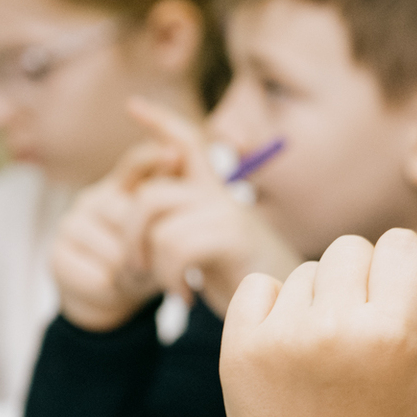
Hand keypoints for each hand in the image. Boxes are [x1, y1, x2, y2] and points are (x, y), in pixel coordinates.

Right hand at [49, 141, 177, 330]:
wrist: (109, 295)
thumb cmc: (143, 258)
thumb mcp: (162, 230)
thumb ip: (167, 199)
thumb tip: (176, 153)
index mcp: (119, 187)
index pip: (135, 164)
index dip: (153, 158)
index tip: (173, 155)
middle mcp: (91, 199)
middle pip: (129, 219)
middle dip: (148, 247)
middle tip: (154, 264)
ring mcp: (70, 225)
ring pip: (115, 253)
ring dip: (130, 274)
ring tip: (133, 277)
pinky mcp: (56, 255)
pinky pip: (96, 276)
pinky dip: (111, 289)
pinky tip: (111, 287)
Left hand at [124, 98, 300, 316]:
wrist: (288, 310)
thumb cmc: (245, 282)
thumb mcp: (210, 250)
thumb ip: (183, 228)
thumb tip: (140, 215)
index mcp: (214, 193)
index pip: (185, 142)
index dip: (159, 122)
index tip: (133, 106)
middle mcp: (220, 196)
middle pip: (148, 197)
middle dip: (129, 236)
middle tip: (136, 270)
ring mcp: (228, 213)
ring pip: (157, 227)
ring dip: (152, 267)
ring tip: (169, 289)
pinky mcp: (233, 236)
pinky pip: (175, 247)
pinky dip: (170, 279)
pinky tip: (185, 297)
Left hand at [220, 226, 416, 416]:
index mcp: (389, 334)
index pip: (401, 246)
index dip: (406, 269)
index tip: (402, 297)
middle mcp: (333, 328)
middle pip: (352, 248)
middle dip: (364, 279)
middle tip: (363, 326)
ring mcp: (280, 337)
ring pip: (307, 270)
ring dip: (320, 298)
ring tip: (325, 353)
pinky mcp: (239, 346)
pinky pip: (260, 287)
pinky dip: (274, 307)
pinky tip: (288, 348)